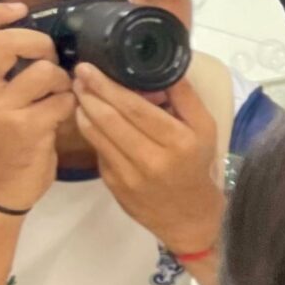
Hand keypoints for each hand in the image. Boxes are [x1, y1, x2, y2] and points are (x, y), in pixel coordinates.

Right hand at [0, 2, 74, 212]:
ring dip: (62, 79)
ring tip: (58, 93)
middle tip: (50, 58)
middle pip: (5, 41)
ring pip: (43, 70)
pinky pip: (62, 100)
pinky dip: (70, 104)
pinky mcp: (24, 128)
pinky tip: (62, 115)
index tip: (18, 9)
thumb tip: (28, 30)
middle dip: (40, 43)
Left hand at [71, 67, 223, 257]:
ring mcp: (130, 174)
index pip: (135, 108)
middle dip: (90, 93)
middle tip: (78, 75)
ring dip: (84, 110)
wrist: (188, 216)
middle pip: (110, 119)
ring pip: (97, 134)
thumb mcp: (205, 129)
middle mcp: (153, 159)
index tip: (90, 69)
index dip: (108, 87)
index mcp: (178, 141)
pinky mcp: (114, 185)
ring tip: (80, 92)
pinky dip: (90, 131)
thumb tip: (160, 68)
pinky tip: (88, 118)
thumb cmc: (196, 165)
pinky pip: (98, 151)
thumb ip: (185, 98)